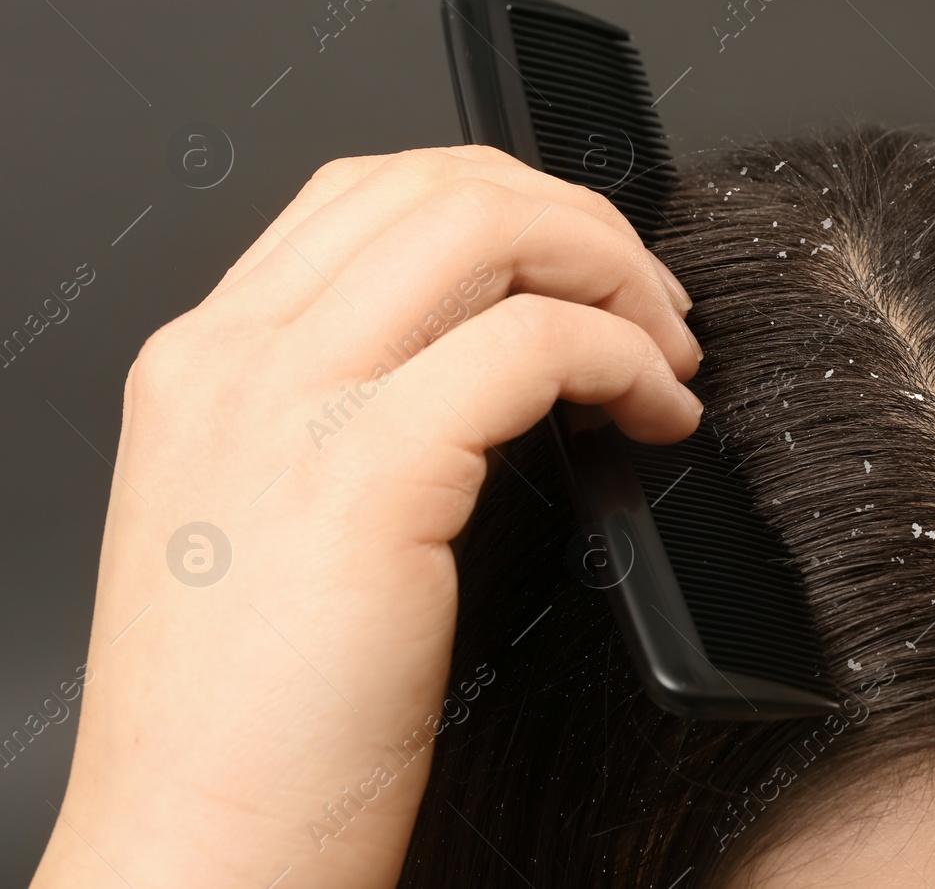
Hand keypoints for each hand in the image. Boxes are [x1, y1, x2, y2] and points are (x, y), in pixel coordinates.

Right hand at [31, 146, 702, 888]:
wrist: (199, 854)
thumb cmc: (252, 722)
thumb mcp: (272, 522)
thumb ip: (352, 412)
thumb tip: (495, 346)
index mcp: (208, 364)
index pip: (367, 192)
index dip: (506, 201)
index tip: (582, 265)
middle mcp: (233, 361)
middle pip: (436, 185)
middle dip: (575, 219)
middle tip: (649, 301)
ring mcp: (288, 406)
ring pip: (485, 231)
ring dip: (611, 272)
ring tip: (663, 353)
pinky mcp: (362, 475)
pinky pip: (535, 344)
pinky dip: (624, 361)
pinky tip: (655, 419)